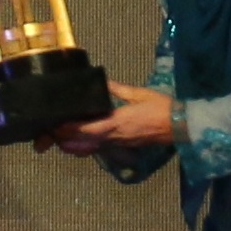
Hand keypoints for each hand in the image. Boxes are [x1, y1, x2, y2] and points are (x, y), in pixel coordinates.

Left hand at [52, 80, 175, 153]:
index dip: (67, 129)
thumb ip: (118, 90)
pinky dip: (85, 147)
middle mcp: (113, 136)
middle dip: (64, 139)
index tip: (54, 123)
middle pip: (82, 143)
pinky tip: (78, 142)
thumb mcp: (139, 94)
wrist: (180, 126)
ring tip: (58, 137)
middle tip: (50, 131)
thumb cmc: (161, 108)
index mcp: (116, 122)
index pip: (85, 129)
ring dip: (72, 145)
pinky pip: (99, 149)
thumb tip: (102, 81)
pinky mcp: (122, 147)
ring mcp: (117, 144)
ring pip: (88, 149)